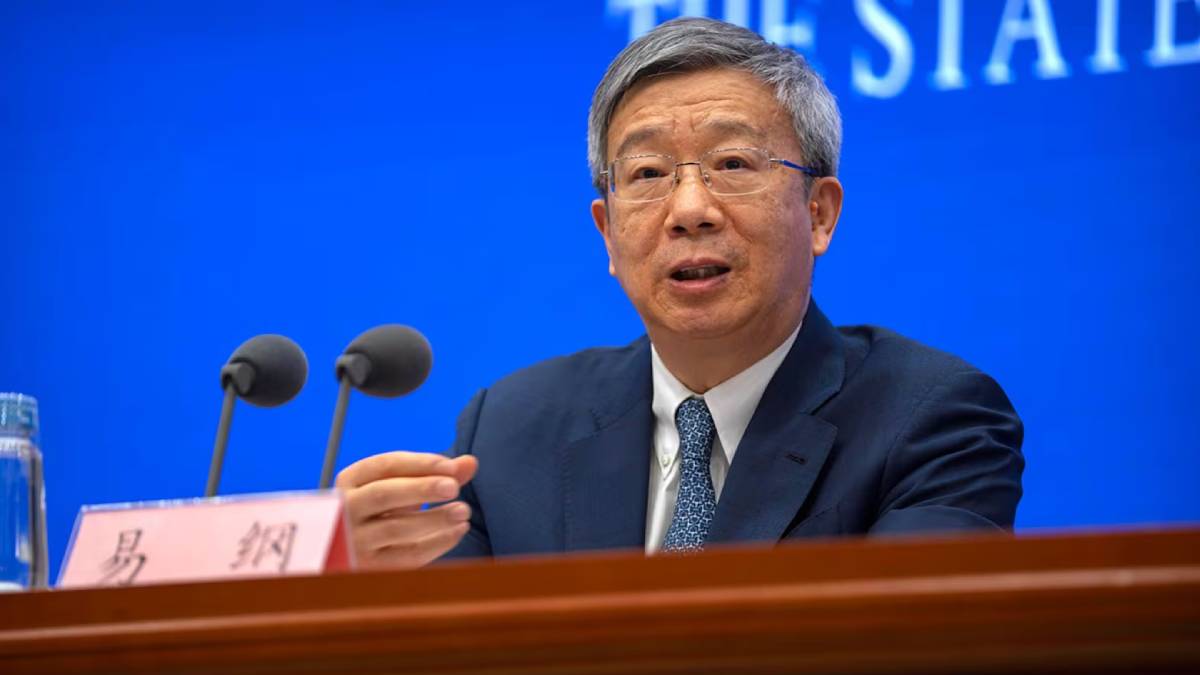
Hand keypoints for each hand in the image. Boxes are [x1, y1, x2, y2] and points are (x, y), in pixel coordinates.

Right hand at [335, 451, 478, 568]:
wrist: (352, 549)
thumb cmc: (382, 510)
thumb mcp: (401, 486)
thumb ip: (435, 474)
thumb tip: (471, 463)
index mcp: (350, 480)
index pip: (384, 465)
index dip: (420, 463)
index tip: (451, 466)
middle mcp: (345, 509)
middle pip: (383, 494)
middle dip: (421, 488)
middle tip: (454, 487)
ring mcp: (354, 540)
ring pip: (396, 527)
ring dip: (434, 518)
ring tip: (463, 511)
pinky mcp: (370, 567)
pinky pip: (406, 555)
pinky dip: (436, 543)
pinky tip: (457, 531)